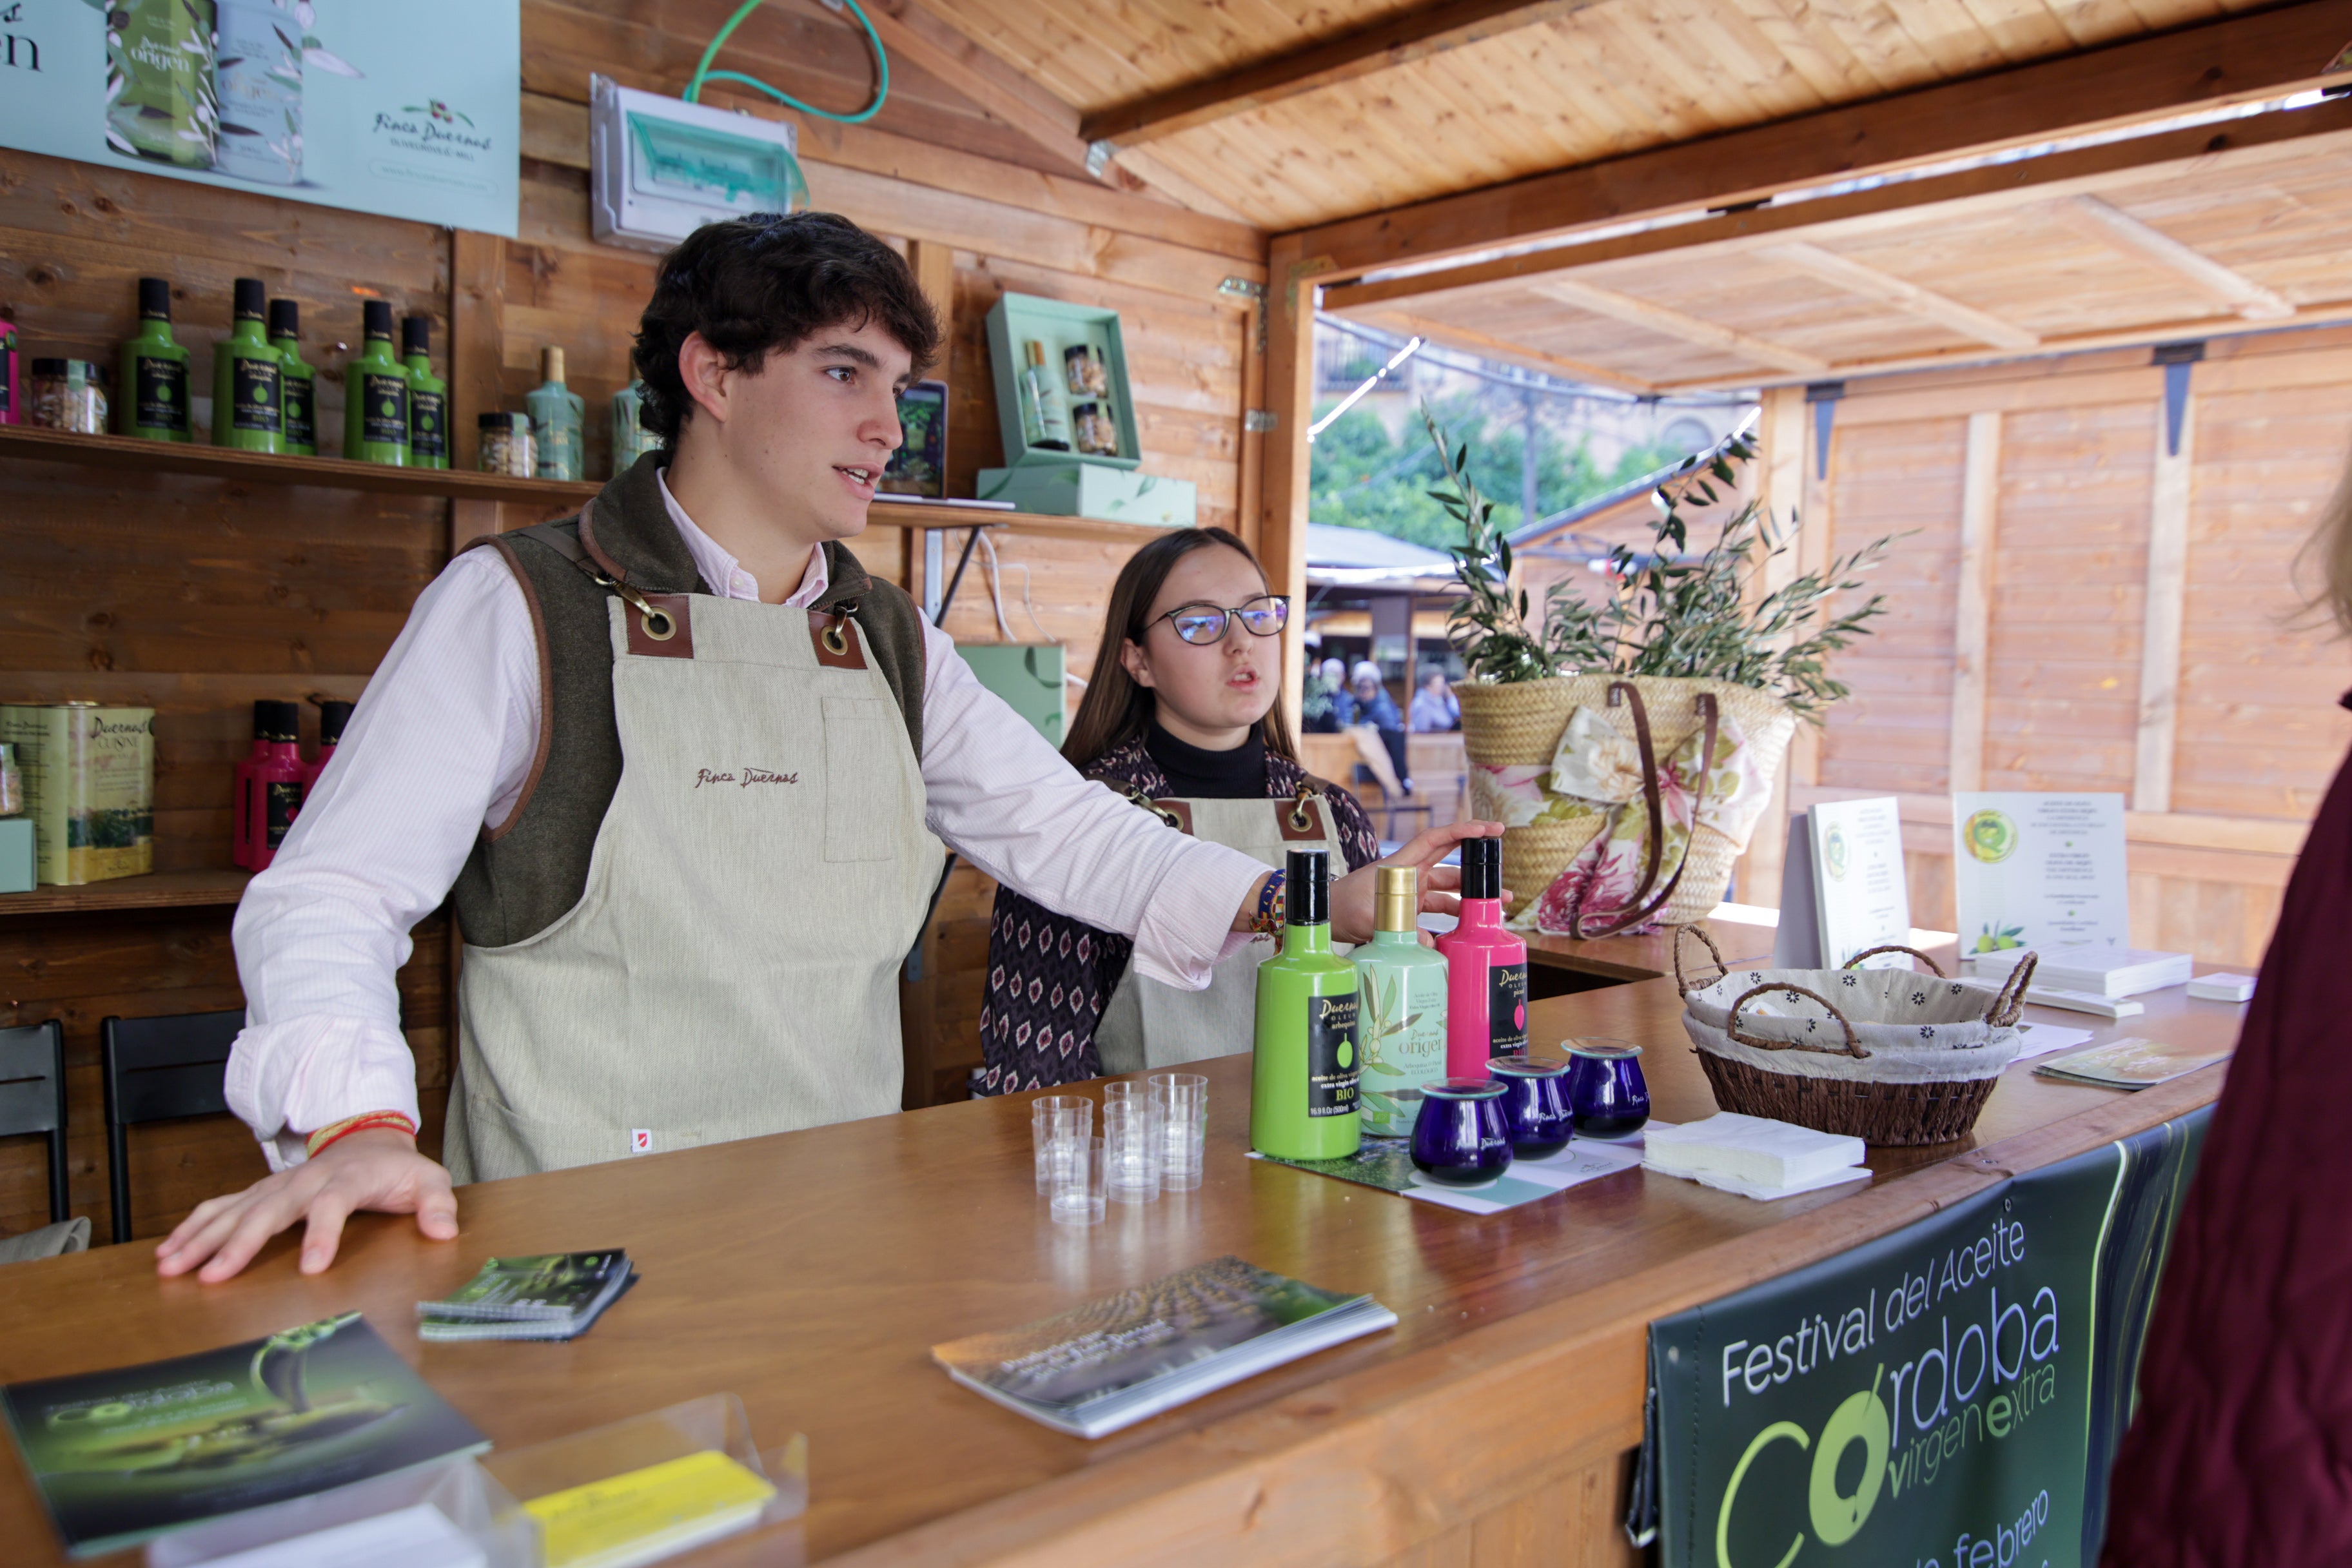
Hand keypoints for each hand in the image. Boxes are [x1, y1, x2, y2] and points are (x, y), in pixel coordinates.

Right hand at [155, 1128, 457, 1282]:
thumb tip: (444, 1231)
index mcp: (347, 1179)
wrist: (369, 1140)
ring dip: (202, 1238)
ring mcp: (278, 1185)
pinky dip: (194, 1227)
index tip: (311, 1268)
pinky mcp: (261, 1192)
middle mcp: (305, 1181)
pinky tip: (168, 1251)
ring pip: (235, 1210)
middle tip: (213, 1276)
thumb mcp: (427, 1182)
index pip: (332, 1205)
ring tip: (172, 1266)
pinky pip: (221, 1207)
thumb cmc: (397, 1171)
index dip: (321, 1234)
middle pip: (269, 1210)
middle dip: (240, 1243)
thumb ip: (436, 1205)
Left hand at [1329, 819, 1504, 944]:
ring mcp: (1411, 893)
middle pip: (1450, 864)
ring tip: (1496, 907)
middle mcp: (1410, 875)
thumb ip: (1398, 930)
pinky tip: (1466, 931)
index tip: (1487, 829)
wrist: (1325, 917)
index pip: (1436, 840)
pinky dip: (1453, 920)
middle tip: (1502, 868)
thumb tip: (1430, 945)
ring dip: (1470, 898)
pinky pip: (1437, 912)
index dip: (1462, 831)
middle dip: (1476, 864)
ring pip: (1448, 892)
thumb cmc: (1340, 908)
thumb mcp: (1367, 919)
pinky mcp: (1409, 911)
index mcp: (1401, 866)